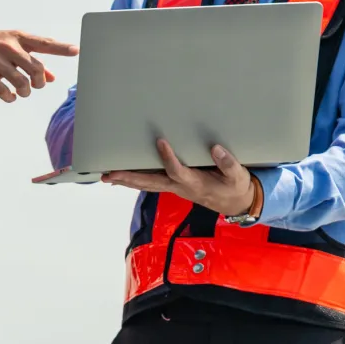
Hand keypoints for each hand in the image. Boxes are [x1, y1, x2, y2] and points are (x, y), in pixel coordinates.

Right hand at [0, 29, 77, 101]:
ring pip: (21, 82)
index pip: (44, 43)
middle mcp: (8, 47)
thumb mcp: (10, 46)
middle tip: (35, 85)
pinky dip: (10, 97)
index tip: (76, 50)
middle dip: (39, 82)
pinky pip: (3, 91)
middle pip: (35, 68)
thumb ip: (31, 61)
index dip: (61, 48)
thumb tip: (52, 77)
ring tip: (21, 91)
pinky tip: (10, 96)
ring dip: (25, 92)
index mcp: (17, 37)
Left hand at [102, 139, 255, 213]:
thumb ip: (228, 164)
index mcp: (195, 183)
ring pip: (146, 184)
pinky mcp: (173, 186)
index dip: (168, 158)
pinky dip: (134, 181)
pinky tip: (121, 179)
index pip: (177, 171)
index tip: (160, 141)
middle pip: (150, 183)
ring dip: (126, 181)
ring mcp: (174, 188)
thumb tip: (215, 148)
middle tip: (109, 174)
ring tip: (106, 176)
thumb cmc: (235, 187)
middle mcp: (180, 187)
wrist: (235, 203)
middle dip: (129, 178)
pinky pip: (150, 184)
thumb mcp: (238, 176)